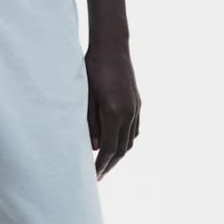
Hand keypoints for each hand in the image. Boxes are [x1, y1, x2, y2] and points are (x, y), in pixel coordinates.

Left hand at [84, 39, 140, 180]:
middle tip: (98, 177)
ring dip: (118, 154)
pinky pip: (134, 129)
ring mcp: (136, 108)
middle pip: (121, 149)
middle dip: (109, 165)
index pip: (107, 149)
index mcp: (114, 113)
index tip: (92, 177)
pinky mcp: (138, 103)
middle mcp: (129, 113)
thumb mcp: (85, 96)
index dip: (100, 165)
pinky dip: (125, 141)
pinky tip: (115, 144)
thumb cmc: (92, 68)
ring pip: (130, 141)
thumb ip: (90, 123)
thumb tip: (94, 147)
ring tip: (105, 163)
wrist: (112, 46)